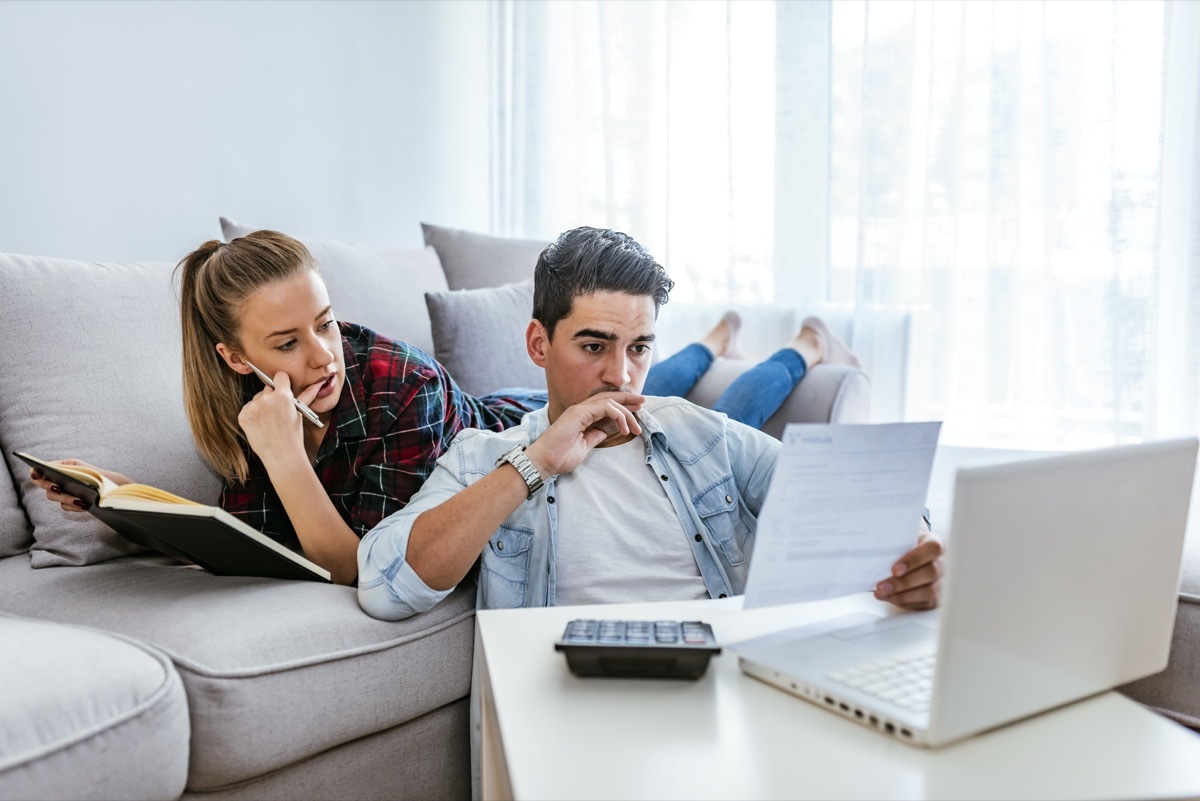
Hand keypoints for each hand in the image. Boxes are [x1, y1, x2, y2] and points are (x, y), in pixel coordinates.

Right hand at [28, 458, 130, 512]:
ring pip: (55, 497)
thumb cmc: (99, 476)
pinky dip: (74, 506)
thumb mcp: (84, 468)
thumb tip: (52, 468)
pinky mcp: (69, 504)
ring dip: (66, 498)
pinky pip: (66, 507)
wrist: (113, 490)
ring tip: (79, 500)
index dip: (35, 473)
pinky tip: (85, 506)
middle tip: (58, 487)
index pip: (40, 471)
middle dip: (51, 487)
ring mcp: (63, 494)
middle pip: (45, 486)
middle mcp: (58, 482)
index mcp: (60, 469)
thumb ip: (69, 467)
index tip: (36, 474)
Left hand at [238, 371, 321, 462]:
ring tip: (269, 422)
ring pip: (257, 399)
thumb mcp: (300, 413)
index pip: (279, 376)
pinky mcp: (243, 416)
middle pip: (267, 388)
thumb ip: (306, 395)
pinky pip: (247, 409)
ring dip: (261, 406)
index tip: (283, 391)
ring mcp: (253, 407)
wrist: (281, 455)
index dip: (282, 383)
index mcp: (283, 396)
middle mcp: (267, 399)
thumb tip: (318, 383)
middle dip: (272, 396)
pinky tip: (260, 426)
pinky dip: (252, 415)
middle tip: (277, 413)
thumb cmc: (293, 435)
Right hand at [525, 391, 645, 476]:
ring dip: (626, 413)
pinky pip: (605, 407)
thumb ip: (597, 435)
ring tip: (635, 427)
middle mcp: (581, 409)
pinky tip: (624, 428)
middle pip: (609, 397)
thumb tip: (609, 429)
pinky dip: (618, 415)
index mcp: (582, 416)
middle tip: (643, 402)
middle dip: (628, 399)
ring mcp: (579, 410)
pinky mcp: (579, 413)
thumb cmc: (560, 457)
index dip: (622, 406)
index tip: (637, 410)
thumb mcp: (585, 445)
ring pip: (610, 401)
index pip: (606, 405)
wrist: (544, 462)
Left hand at [874, 525, 943, 609]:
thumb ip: (894, 541)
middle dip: (903, 582)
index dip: (913, 560)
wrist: (913, 554)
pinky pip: (924, 603)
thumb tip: (874, 547)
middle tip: (882, 586)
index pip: (931, 549)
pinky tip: (890, 597)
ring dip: (902, 595)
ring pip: (929, 591)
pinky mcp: (936, 597)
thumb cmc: (907, 545)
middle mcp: (941, 562)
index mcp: (934, 543)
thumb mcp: (902, 538)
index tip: (894, 570)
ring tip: (882, 593)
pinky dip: (905, 602)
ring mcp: (941, 581)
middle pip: (930, 573)